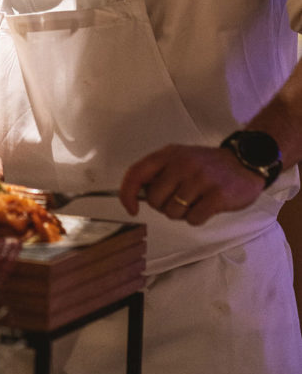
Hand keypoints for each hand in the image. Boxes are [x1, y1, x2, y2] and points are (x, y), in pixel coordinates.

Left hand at [120, 143, 265, 224]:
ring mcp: (200, 179)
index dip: (127, 193)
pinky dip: (197, 218)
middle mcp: (182, 164)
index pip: (136, 173)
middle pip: (155, 200)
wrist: (245, 162)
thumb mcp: (179, 158)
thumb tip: (137, 195)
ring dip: (182, 213)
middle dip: (164, 206)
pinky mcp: (217, 195)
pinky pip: (193, 219)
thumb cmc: (207, 165)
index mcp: (169, 154)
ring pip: (173, 212)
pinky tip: (207, 206)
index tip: (131, 208)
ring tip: (196, 200)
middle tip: (180, 199)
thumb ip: (158, 173)